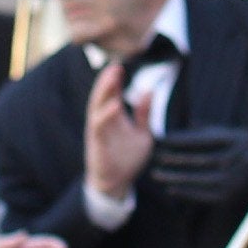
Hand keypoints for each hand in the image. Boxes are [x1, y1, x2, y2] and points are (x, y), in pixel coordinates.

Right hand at [83, 61, 158, 207]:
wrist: (116, 183)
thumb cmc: (126, 158)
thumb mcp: (142, 133)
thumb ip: (144, 114)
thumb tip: (149, 91)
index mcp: (112, 116)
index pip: (112, 93)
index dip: (115, 79)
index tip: (122, 64)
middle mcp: (103, 120)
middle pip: (102, 96)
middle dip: (108, 81)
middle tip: (116, 66)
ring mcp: (98, 131)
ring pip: (97, 107)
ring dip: (104, 91)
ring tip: (112, 77)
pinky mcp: (97, 143)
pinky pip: (99, 126)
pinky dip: (106, 114)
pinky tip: (115, 104)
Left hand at [137, 124, 247, 207]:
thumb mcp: (238, 134)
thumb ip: (213, 132)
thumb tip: (188, 126)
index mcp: (241, 138)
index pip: (206, 139)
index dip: (183, 139)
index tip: (164, 139)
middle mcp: (242, 158)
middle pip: (203, 159)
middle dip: (178, 158)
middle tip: (158, 157)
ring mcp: (240, 179)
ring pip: (203, 179)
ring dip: (178, 177)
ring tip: (158, 174)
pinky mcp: (235, 195)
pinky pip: (207, 195)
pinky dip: (187, 193)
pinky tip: (172, 189)